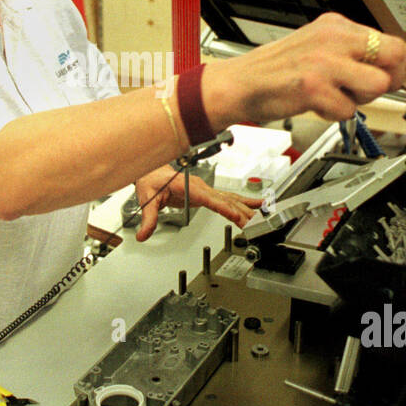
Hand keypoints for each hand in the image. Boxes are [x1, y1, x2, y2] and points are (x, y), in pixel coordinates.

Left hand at [134, 167, 262, 242]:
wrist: (151, 170)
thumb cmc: (151, 180)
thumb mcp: (147, 199)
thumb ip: (148, 218)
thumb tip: (143, 235)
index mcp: (188, 187)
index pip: (209, 198)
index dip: (223, 207)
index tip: (235, 215)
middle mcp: (200, 187)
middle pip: (225, 199)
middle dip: (241, 212)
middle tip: (255, 223)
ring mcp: (205, 189)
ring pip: (230, 198)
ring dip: (246, 208)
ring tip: (262, 216)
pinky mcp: (206, 193)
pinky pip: (227, 198)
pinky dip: (243, 202)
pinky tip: (256, 205)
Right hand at [203, 13, 405, 124]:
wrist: (239, 84)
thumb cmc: (277, 72)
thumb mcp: (317, 51)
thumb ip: (353, 56)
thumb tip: (393, 69)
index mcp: (335, 26)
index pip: (389, 38)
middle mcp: (333, 38)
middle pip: (391, 58)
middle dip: (390, 79)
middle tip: (366, 87)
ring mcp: (324, 61)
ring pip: (375, 85)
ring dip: (359, 98)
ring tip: (332, 95)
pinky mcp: (314, 86)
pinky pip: (348, 109)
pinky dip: (335, 113)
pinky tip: (314, 103)